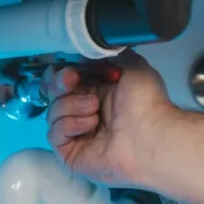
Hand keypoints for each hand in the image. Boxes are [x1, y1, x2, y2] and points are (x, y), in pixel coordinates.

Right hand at [43, 49, 174, 185]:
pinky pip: (54, 134)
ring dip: (72, 105)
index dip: (61, 73)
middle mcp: (86, 112)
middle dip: (59, 83)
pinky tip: (91, 125)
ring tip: (95, 108)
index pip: (64, 80)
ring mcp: (78, 134)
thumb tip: (93, 50)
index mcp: (98, 91)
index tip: (71, 70)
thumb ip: (112, 54)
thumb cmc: (146, 103)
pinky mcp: (71, 153)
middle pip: (53, 95)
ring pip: (53, 112)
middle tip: (72, 80)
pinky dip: (70, 125)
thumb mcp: (133, 65)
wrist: (151, 133)